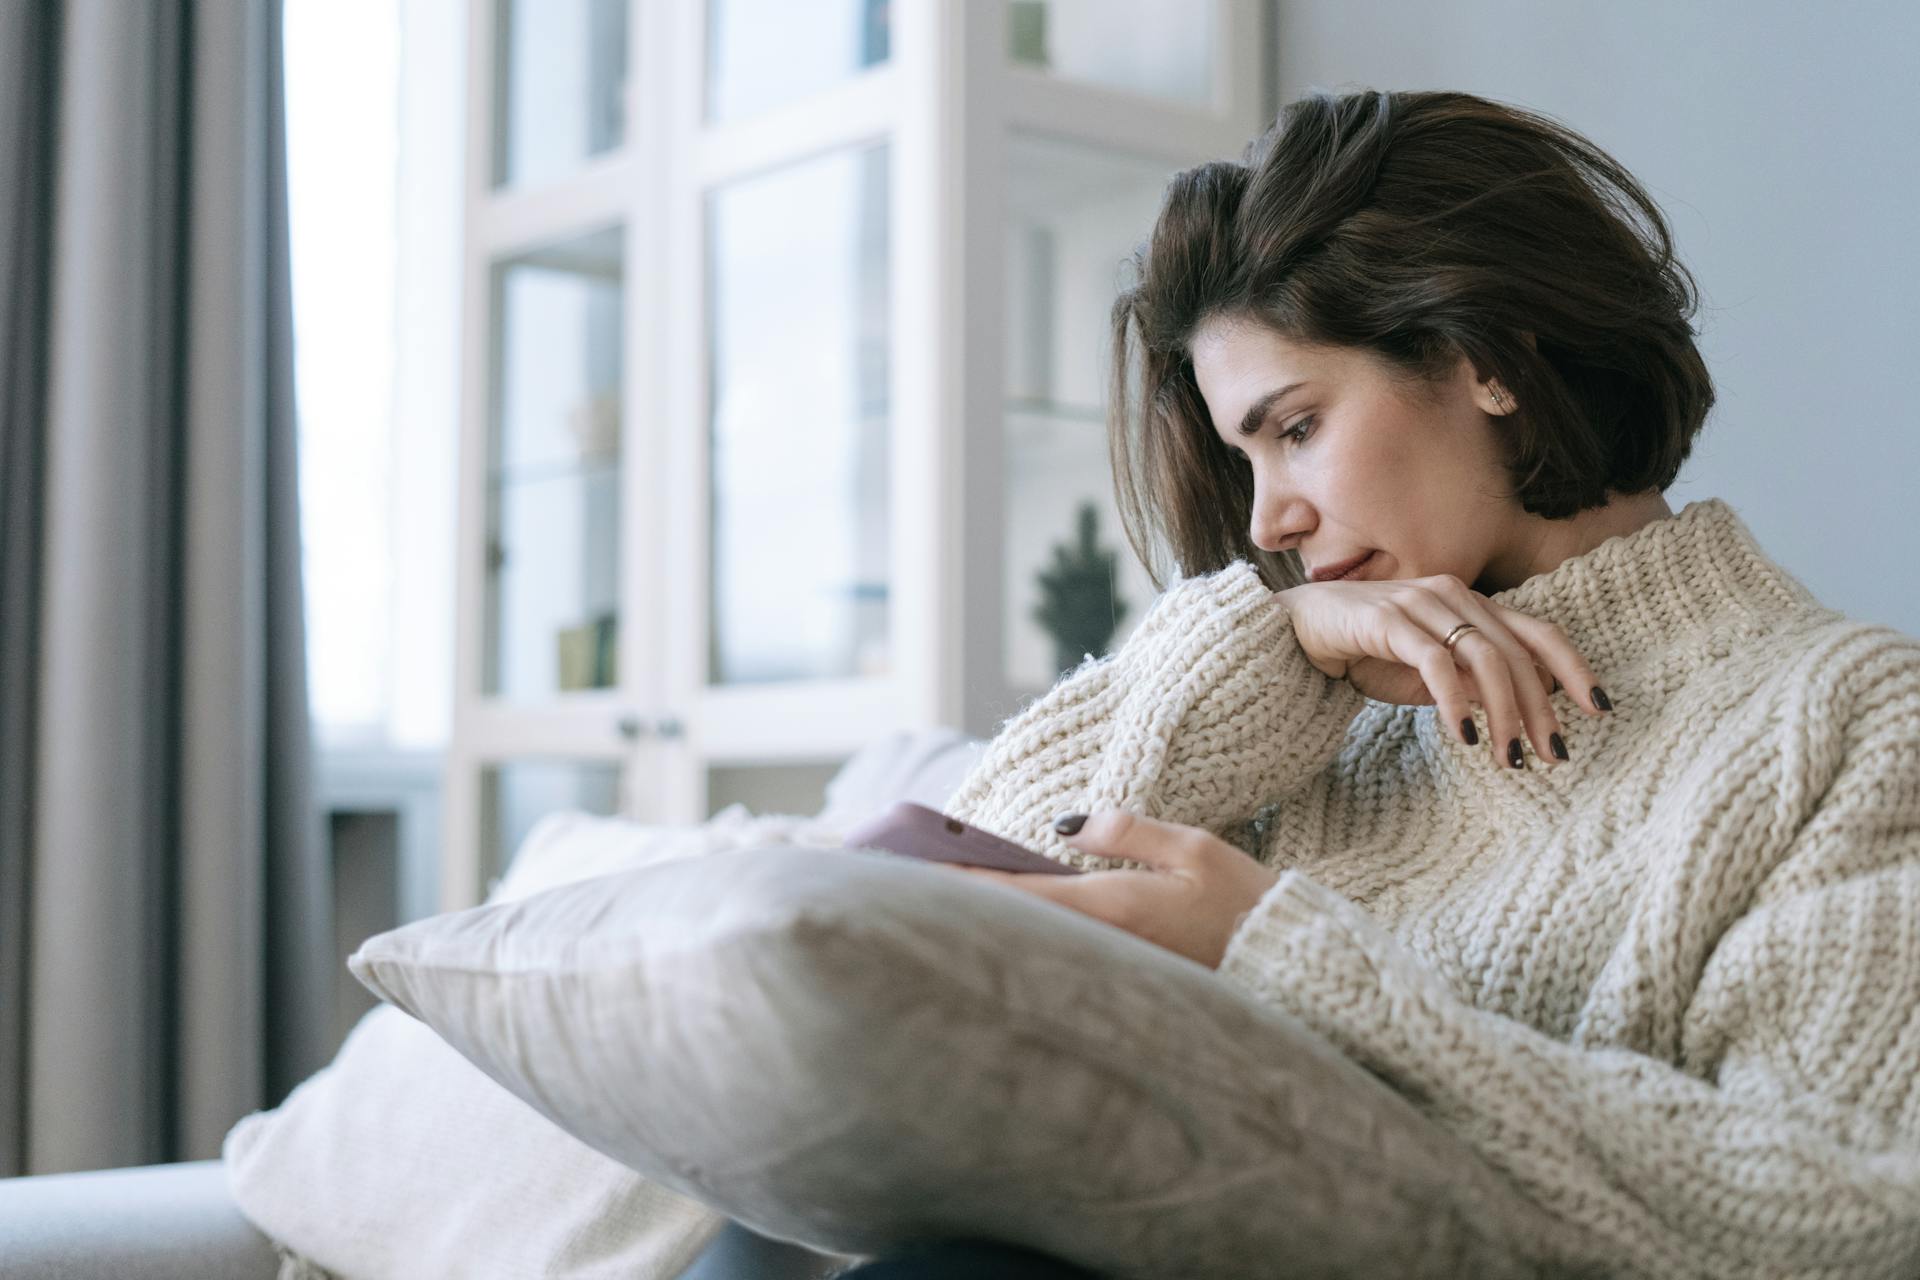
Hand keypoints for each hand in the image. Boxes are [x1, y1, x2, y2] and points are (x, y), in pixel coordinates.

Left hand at [936, 811, 1277, 969]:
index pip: (1019, 890)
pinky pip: (1060, 950)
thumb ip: (1127, 832)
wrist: (1290, 966)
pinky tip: (1004, 916)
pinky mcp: (1124, 975)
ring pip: (1034, 938)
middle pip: (1014, 919)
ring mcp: (1111, 964)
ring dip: (988, 915)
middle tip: (902, 876)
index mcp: (1114, 906)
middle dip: (960, 897)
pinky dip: (1025, 930)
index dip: (962, 878)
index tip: (913, 865)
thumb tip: (1064, 824)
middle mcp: (1104, 941)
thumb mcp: (1194, 849)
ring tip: (938, 892)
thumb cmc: (1246, 903)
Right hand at [1277, 573, 1610, 765]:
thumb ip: (1471, 684)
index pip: (1539, 632)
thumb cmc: (1365, 652)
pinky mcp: (1388, 620)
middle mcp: (1453, 595)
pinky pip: (1435, 663)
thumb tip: (1517, 714)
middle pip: (1518, 653)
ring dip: (1505, 714)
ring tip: (1509, 759)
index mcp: (1470, 604)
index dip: (1574, 669)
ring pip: (1485, 658)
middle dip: (1542, 710)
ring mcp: (1421, 604)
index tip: (1599, 710)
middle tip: (1553, 756)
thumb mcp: (1429, 675)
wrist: (1297, 632)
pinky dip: (1455, 702)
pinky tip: (1463, 736)